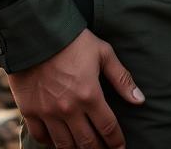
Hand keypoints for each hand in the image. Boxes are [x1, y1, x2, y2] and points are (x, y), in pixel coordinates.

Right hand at [6, 28, 143, 148]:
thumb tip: (140, 100)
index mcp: (90, 95)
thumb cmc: (73, 41)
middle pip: (87, 143)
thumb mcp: (103, 53)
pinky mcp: (30, 111)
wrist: (37, 32)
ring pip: (65, 145)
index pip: (108, 128)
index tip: (120, 148)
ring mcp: (48, 113)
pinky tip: (59, 142)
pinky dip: (51, 143)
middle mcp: (69, 109)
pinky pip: (41, 137)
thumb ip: (121, 79)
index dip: (116, 141)